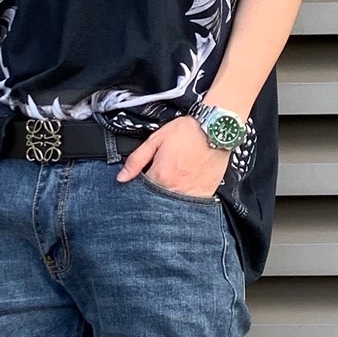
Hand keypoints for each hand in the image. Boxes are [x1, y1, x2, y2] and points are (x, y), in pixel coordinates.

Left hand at [115, 115, 231, 198]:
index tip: (144, 181)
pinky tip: (185, 189)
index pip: (141, 193)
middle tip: (162, 180)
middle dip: (154, 197)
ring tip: (174, 184)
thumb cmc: (188, 131)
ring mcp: (190, 195)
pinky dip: (185, 202)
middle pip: (157, 202)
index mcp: (160, 176)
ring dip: (169, 200)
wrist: (216, 129)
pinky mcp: (204, 195)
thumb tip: (121, 178)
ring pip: (173, 207)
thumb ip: (136, 160)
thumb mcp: (156, 140)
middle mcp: (174, 190)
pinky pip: (190, 206)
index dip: (140, 188)